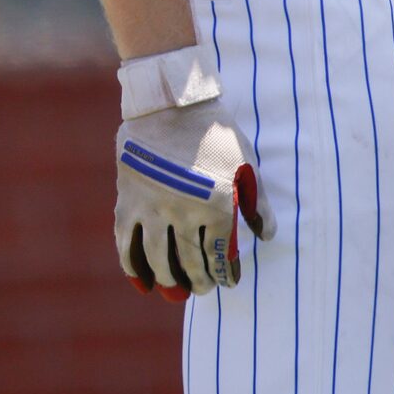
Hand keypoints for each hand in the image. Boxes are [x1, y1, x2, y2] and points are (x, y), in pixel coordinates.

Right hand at [114, 47, 271, 299]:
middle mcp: (183, 211)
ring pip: (157, 257)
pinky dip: (133, 266)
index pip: (220, 253)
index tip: (228, 282)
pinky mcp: (127, 201)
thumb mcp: (246, 165)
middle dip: (198, 281)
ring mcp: (151, 207)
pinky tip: (142, 281)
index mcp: (216, 204)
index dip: (225, 273)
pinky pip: (127, 242)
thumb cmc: (216, 135)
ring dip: (167, 279)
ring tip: (175, 289)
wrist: (171, 104)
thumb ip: (258, 204)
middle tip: (202, 289)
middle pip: (189, 261)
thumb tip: (267, 236)